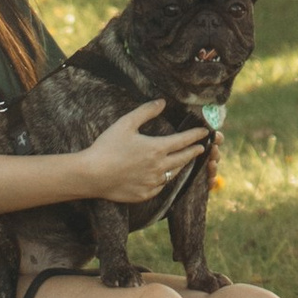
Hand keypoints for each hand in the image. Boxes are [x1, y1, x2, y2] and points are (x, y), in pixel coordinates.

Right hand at [80, 99, 205, 208]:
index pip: (183, 141)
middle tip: (201, 148)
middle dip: (193, 152)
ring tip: (183, 161)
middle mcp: (159, 167)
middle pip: (183, 159)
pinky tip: (163, 177)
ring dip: (180, 166)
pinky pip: (160, 187)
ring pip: (173, 174)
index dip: (195, 136)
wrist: (92, 174)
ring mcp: (152, 183)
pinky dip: (164, 180)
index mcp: (157, 149)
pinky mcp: (144, 194)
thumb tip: (162, 102)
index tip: (205, 132)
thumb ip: (146, 112)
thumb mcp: (126, 123)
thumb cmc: (107, 146)